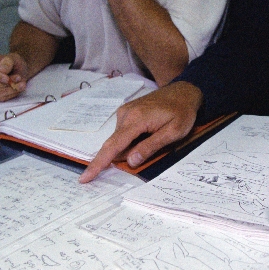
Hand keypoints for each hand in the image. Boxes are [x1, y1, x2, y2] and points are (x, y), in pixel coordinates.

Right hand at [0, 52, 28, 101]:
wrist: (19, 71)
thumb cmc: (14, 63)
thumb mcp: (13, 58)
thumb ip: (8, 62)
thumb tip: (2, 70)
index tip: (7, 78)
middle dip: (6, 84)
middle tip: (19, 78)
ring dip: (11, 89)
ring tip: (22, 83)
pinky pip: (2, 98)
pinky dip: (12, 93)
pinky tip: (19, 87)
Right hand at [80, 81, 202, 181]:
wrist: (183, 91)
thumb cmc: (182, 112)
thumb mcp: (173, 132)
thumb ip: (151, 146)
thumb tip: (130, 161)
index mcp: (136, 120)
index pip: (113, 146)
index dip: (99, 163)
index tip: (85, 178)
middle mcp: (125, 114)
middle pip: (114, 144)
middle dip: (122, 156)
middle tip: (147, 149)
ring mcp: (125, 112)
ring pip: (120, 140)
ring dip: (131, 147)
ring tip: (156, 137)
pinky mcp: (127, 112)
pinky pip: (123, 133)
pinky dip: (131, 140)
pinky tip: (149, 134)